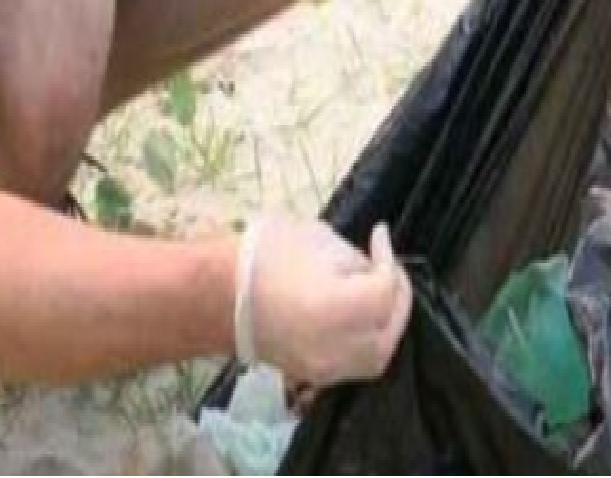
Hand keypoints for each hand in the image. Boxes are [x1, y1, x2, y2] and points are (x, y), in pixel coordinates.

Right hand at [238, 218, 412, 387]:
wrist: (214, 294)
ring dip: (385, 323)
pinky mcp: (315, 376)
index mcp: (342, 309)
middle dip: (397, 296)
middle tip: (388, 267)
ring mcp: (328, 369)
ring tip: (376, 293)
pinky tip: (357, 315)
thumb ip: (353, 259)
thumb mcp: (316, 239)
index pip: (386, 289)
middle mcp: (341, 348)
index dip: (387, 258)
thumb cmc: (262, 256)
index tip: (378, 234)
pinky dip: (365, 339)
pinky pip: (355, 363)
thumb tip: (369, 270)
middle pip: (391, 328)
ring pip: (378, 354)